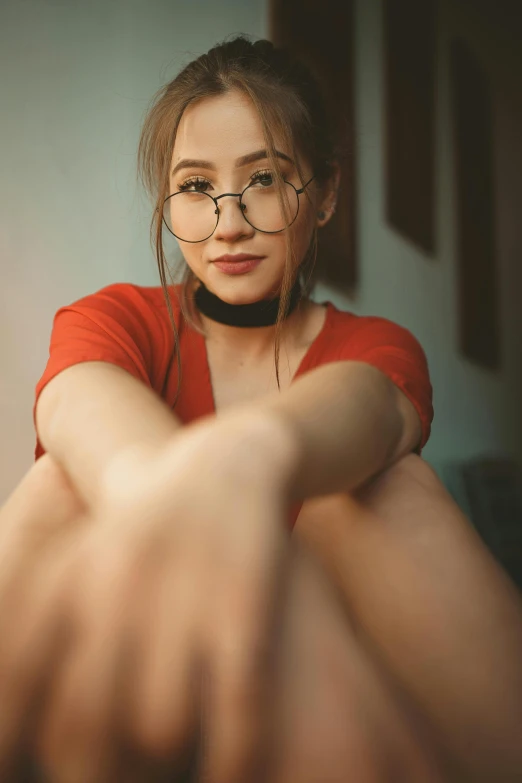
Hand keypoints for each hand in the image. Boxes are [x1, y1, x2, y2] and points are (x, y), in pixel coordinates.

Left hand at [33, 410, 298, 782]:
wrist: (224, 467)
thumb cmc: (142, 535)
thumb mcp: (75, 565)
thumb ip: (26, 626)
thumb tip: (8, 732)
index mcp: (63, 583)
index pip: (14, 683)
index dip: (12, 744)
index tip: (23, 773)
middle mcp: (114, 589)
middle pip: (81, 728)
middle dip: (93, 774)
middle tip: (116, 774)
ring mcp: (180, 595)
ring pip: (159, 728)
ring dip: (166, 761)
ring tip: (175, 759)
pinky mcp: (242, 606)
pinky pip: (236, 714)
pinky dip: (233, 758)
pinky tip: (232, 766)